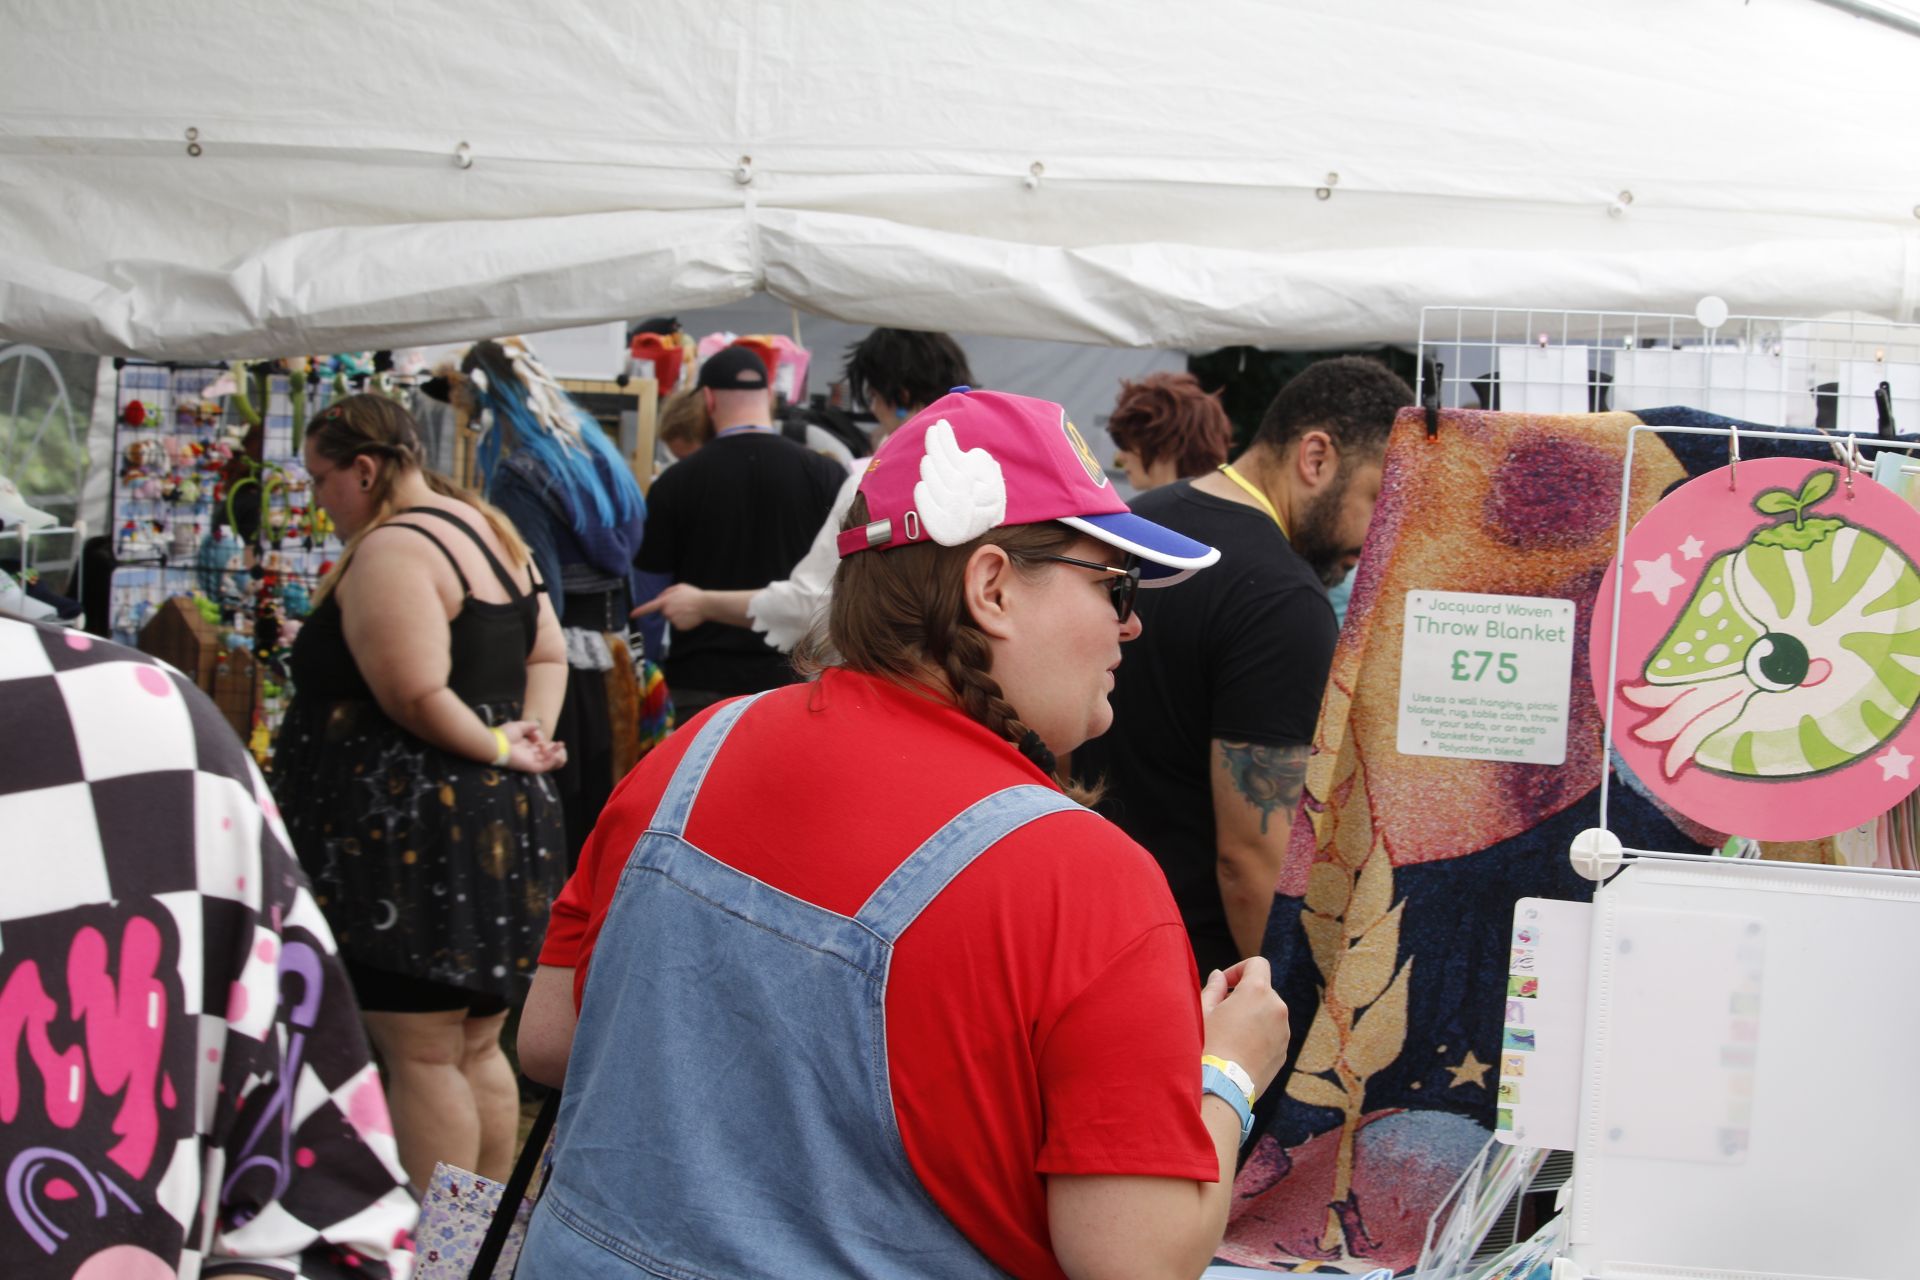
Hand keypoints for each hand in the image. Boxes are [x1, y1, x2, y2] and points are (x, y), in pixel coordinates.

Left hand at [499, 719, 567, 774]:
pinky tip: (556, 754)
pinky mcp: (529, 767)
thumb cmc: (504, 735)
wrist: (496, 744)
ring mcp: (528, 761)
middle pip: (544, 755)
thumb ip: (530, 726)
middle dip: (553, 750)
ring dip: (555, 755)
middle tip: (561, 743)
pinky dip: (551, 762)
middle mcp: (527, 755)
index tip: (551, 739)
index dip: (546, 744)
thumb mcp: (519, 726)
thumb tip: (538, 726)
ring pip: (545, 761)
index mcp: (524, 746)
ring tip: (560, 747)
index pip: (538, 747)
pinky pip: (543, 767)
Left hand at [631, 583, 708, 630]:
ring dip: (678, 615)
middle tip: (683, 605)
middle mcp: (667, 611)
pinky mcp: (678, 627)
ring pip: (672, 619)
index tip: (632, 615)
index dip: (640, 611)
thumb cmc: (693, 595)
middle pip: (665, 612)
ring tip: (688, 610)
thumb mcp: (680, 587)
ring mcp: (672, 620)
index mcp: (665, 601)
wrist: (705, 605)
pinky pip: (678, 625)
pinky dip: (683, 622)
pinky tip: (689, 617)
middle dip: (671, 609)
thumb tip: (660, 598)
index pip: (649, 607)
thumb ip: (667, 592)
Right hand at [1200, 957, 1289, 1095]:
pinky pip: (1272, 1034)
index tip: (1225, 985)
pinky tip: (1238, 1051)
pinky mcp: (1284, 1051)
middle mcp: (1277, 1007)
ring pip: (1268, 1013)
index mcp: (1257, 991)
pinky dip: (1259, 1036)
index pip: (1257, 964)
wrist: (1222, 1086)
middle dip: (1244, 996)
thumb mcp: (1203, 1011)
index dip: (1239, 969)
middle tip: (1221, 1014)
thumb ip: (1214, 988)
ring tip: (1230, 1036)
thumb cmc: (1208, 1044)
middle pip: (1262, 990)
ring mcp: (1283, 1031)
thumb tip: (1219, 976)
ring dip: (1252, 1016)